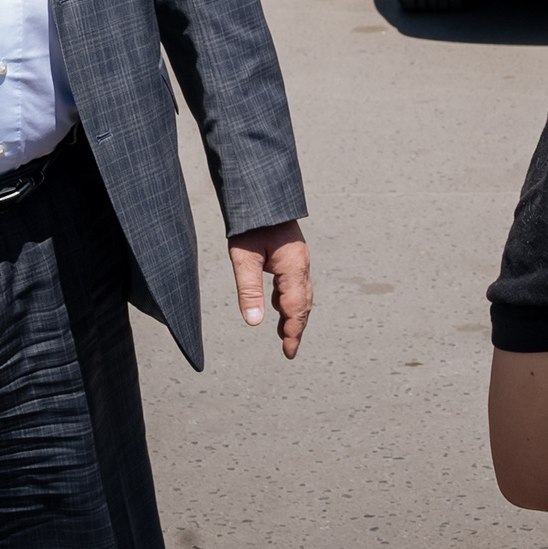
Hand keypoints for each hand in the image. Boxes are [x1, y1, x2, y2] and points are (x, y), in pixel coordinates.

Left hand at [229, 220, 312, 357]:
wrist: (262, 196)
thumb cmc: (251, 225)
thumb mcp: (244, 258)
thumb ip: (249, 290)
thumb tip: (253, 322)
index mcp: (293, 268)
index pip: (296, 308)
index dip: (293, 332)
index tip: (289, 352)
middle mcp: (301, 265)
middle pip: (303, 303)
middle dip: (297, 327)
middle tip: (289, 349)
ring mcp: (299, 260)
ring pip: (301, 293)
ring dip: (294, 314)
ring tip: (285, 333)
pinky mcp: (293, 255)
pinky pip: (295, 283)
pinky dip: (289, 299)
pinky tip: (277, 304)